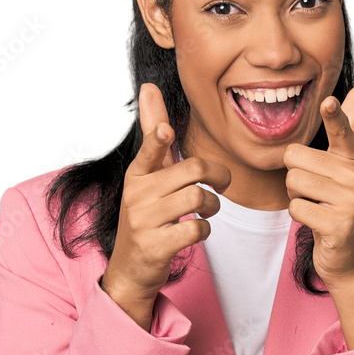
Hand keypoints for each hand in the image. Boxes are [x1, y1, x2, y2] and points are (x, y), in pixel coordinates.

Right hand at [101, 83, 230, 311]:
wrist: (131, 267)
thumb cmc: (147, 213)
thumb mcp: (147, 174)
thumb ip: (153, 133)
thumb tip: (149, 87)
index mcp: (137, 173)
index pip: (149, 149)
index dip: (158, 140)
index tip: (167, 132)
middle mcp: (137, 193)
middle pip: (193, 171)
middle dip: (218, 176)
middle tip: (222, 184)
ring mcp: (144, 221)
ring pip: (198, 199)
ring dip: (213, 205)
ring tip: (207, 210)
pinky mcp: (155, 246)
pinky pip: (196, 230)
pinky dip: (204, 230)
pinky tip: (196, 231)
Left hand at [283, 86, 353, 292]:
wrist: (348, 256)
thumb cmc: (336, 205)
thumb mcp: (342, 167)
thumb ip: (347, 130)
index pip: (342, 131)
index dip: (334, 115)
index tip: (327, 102)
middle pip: (295, 158)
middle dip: (295, 177)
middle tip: (317, 194)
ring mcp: (351, 201)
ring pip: (293, 182)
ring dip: (297, 197)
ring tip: (318, 207)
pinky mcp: (339, 224)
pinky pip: (295, 208)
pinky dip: (299, 216)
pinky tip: (318, 223)